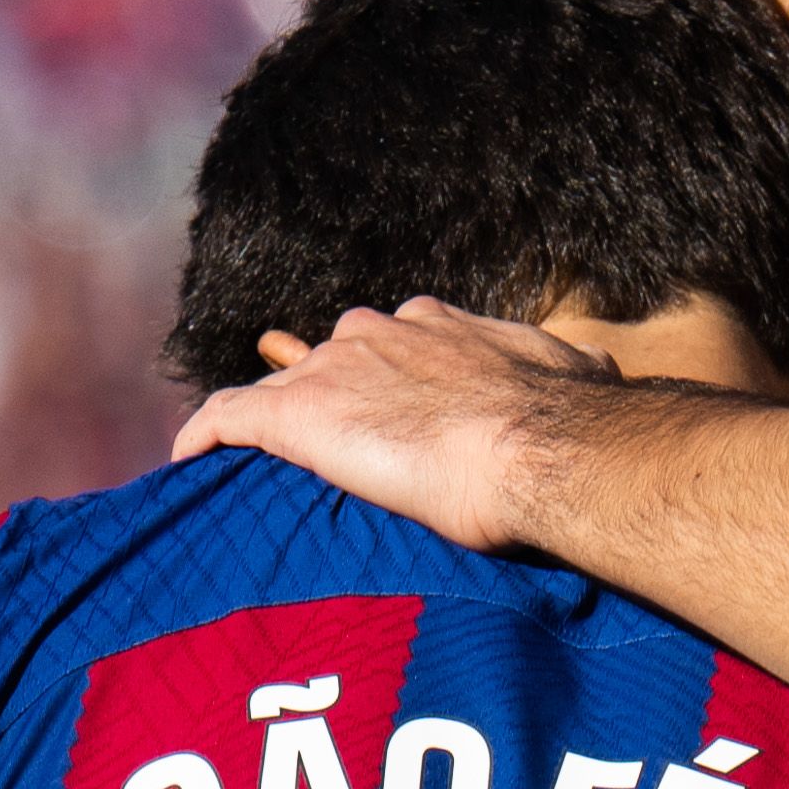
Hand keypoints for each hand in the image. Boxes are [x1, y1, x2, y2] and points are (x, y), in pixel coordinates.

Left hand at [167, 299, 614, 551]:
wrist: (537, 447)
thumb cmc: (569, 422)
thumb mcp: (580, 377)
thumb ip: (568, 373)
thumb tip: (602, 374)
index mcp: (435, 326)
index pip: (387, 342)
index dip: (376, 375)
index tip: (378, 409)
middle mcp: (376, 333)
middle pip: (324, 357)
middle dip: (317, 392)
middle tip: (318, 446)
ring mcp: (332, 370)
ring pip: (275, 384)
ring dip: (261, 418)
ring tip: (244, 460)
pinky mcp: (296, 415)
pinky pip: (226, 415)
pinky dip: (202, 434)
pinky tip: (185, 462)